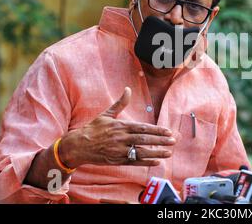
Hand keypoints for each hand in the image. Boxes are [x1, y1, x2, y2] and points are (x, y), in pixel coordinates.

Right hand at [59, 87, 175, 167]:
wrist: (78, 146)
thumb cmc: (93, 129)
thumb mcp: (106, 114)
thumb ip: (120, 103)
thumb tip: (127, 89)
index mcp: (120, 126)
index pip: (142, 128)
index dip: (156, 130)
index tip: (168, 131)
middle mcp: (121, 138)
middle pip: (144, 140)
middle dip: (160, 141)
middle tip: (173, 141)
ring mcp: (119, 150)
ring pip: (141, 152)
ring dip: (156, 153)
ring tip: (169, 153)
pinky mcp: (116, 160)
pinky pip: (134, 162)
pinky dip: (146, 162)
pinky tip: (157, 162)